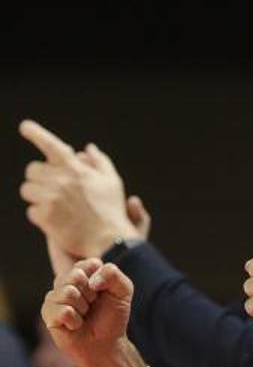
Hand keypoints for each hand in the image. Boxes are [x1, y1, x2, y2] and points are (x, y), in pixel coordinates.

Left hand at [19, 120, 141, 257]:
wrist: (108, 240)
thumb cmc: (111, 210)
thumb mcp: (112, 182)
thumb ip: (99, 162)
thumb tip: (88, 148)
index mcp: (75, 168)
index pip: (50, 144)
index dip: (35, 133)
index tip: (25, 127)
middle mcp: (60, 179)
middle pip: (32, 170)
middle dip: (40, 178)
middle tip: (53, 188)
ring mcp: (50, 198)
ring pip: (27, 190)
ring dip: (37, 196)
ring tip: (54, 205)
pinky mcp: (44, 216)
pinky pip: (31, 211)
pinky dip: (40, 215)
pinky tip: (56, 219)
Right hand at [41, 259, 132, 366]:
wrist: (106, 344)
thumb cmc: (113, 316)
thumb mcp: (123, 290)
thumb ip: (113, 274)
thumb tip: (90, 280)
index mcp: (83, 273)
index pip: (87, 263)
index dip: (101, 280)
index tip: (103, 292)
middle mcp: (65, 282)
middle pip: (75, 276)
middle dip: (91, 294)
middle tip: (93, 305)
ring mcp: (54, 298)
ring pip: (67, 292)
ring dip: (83, 308)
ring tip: (84, 315)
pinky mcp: (48, 314)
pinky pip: (63, 311)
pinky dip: (75, 321)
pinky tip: (76, 325)